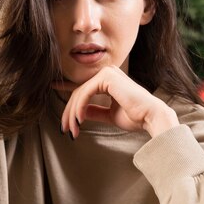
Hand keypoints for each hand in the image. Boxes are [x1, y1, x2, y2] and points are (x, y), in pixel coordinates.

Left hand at [53, 66, 179, 138]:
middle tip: (65, 129)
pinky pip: (85, 94)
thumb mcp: (109, 115)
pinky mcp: (107, 78)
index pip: (82, 85)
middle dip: (69, 112)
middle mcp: (107, 73)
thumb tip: (79, 113)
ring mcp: (107, 73)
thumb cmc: (135, 117)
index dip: (65, 87)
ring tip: (71, 130)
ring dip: (72, 114)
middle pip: (78, 92)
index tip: (52, 87)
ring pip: (79, 94)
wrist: (151, 117)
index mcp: (108, 80)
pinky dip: (79, 108)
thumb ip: (94, 111)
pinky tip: (79, 121)